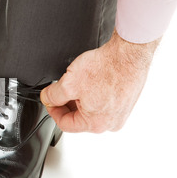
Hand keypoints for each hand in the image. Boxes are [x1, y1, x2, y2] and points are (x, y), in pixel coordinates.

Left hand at [40, 30, 159, 132]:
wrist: (129, 53)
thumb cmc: (106, 67)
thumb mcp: (69, 83)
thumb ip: (53, 95)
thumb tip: (47, 99)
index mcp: (96, 124)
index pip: (65, 123)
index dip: (53, 110)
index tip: (49, 100)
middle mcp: (111, 123)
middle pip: (78, 117)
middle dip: (68, 102)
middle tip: (64, 87)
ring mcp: (121, 113)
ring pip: (90, 108)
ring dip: (81, 96)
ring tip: (81, 80)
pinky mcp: (126, 102)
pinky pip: (103, 101)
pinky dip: (94, 92)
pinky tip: (93, 80)